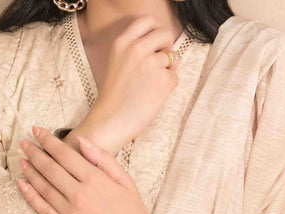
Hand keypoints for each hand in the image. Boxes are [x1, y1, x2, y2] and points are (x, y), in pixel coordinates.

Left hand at [18, 126, 156, 213]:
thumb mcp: (125, 180)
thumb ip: (103, 159)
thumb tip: (81, 141)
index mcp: (95, 180)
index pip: (65, 155)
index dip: (48, 141)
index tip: (37, 131)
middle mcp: (80, 196)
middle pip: (50, 169)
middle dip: (34, 153)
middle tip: (24, 143)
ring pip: (44, 188)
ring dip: (30, 172)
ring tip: (22, 161)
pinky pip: (44, 211)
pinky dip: (31, 196)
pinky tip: (23, 185)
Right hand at [65, 16, 180, 155]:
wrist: (110, 122)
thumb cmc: (114, 99)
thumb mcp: (117, 65)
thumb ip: (137, 53)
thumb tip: (168, 52)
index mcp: (122, 43)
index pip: (146, 21)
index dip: (156, 30)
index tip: (157, 42)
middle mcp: (136, 49)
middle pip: (164, 33)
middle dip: (168, 46)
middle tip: (162, 62)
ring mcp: (150, 63)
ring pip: (172, 58)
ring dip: (167, 71)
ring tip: (151, 87)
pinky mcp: (162, 80)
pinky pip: (174, 77)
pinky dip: (168, 87)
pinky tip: (153, 97)